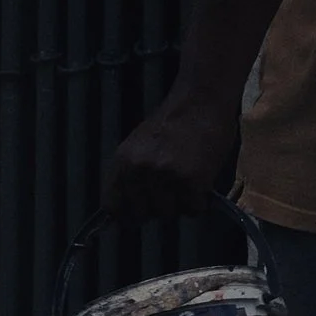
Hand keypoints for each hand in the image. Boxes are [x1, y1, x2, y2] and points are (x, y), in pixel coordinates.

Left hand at [103, 91, 237, 219]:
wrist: (202, 100)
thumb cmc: (174, 121)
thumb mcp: (139, 146)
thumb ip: (132, 172)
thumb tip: (129, 204)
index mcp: (123, 162)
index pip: (113, 206)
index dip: (128, 214)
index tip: (139, 214)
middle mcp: (140, 172)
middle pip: (143, 214)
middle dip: (158, 209)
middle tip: (172, 195)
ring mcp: (165, 177)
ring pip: (169, 214)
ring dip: (180, 205)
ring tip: (189, 185)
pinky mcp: (191, 181)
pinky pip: (193, 209)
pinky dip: (199, 202)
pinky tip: (202, 183)